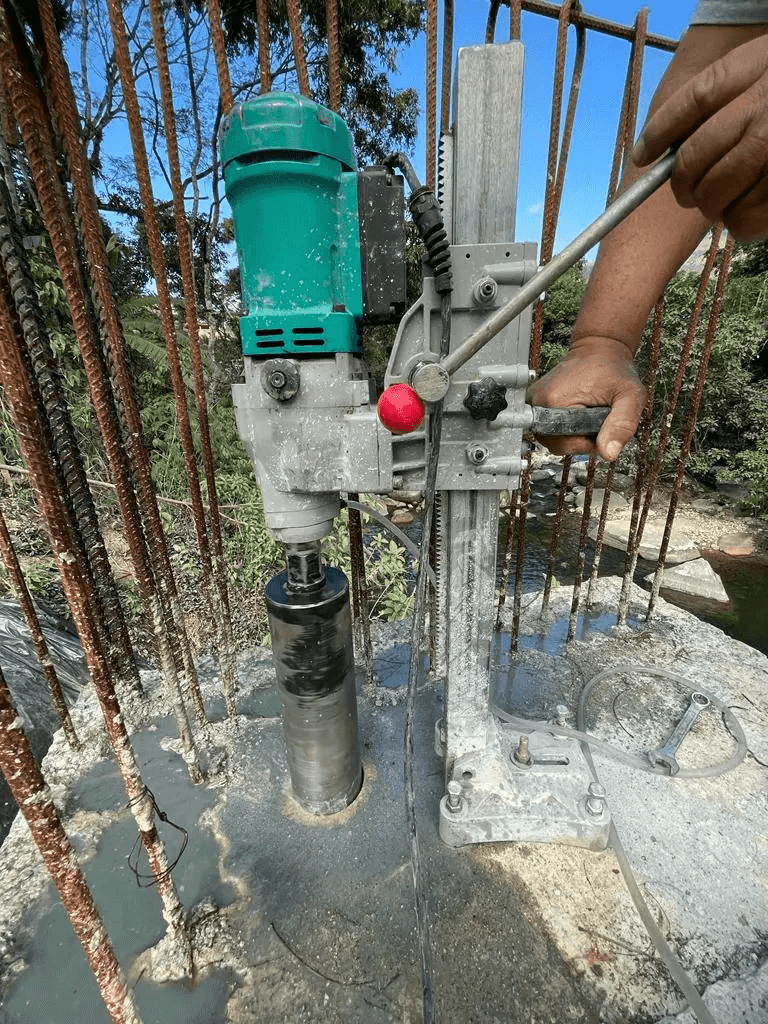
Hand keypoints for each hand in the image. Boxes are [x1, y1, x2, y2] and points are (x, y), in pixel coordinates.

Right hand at [526, 337, 646, 460]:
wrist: (599, 349)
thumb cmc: (613, 368)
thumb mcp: (629, 396)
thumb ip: (623, 425)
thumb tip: (609, 454)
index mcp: (553, 401)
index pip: (565, 444)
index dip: (587, 441)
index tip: (599, 423)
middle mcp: (537, 401)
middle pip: (555, 443)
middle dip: (580, 438)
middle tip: (594, 418)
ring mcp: (533, 401)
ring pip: (551, 438)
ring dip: (573, 433)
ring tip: (586, 414)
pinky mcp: (534, 402)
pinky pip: (548, 428)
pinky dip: (565, 426)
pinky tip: (576, 413)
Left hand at [632, 33, 767, 240]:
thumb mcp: (765, 69)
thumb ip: (728, 94)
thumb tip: (668, 146)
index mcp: (760, 66)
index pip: (696, 100)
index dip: (660, 132)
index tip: (642, 154)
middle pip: (695, 156)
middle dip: (681, 183)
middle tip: (685, 191)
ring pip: (715, 193)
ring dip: (710, 204)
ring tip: (719, 200)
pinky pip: (746, 219)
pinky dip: (739, 223)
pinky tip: (745, 212)